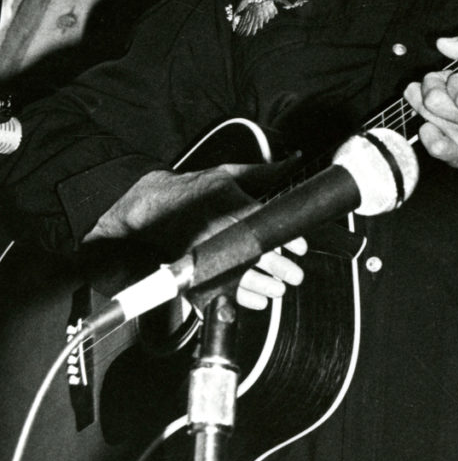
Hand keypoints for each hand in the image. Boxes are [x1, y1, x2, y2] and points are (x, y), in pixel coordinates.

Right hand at [85, 162, 306, 309]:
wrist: (153, 208)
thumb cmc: (195, 190)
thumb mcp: (228, 174)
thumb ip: (263, 171)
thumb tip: (294, 159)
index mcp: (232, 207)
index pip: (266, 224)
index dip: (288, 238)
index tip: (300, 247)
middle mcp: (221, 232)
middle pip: (256, 254)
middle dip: (280, 267)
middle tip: (295, 275)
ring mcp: (207, 254)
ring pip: (240, 277)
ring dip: (264, 286)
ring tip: (279, 290)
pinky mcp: (195, 269)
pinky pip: (220, 289)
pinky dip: (241, 299)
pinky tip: (258, 301)